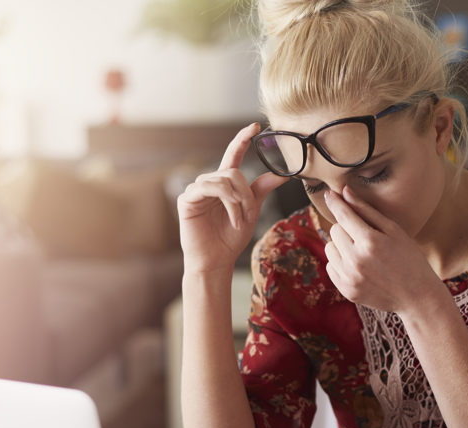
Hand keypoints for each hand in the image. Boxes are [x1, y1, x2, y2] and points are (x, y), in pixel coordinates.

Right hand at [177, 123, 285, 273]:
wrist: (216, 260)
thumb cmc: (230, 238)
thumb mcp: (251, 211)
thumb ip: (261, 190)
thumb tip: (281, 174)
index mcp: (224, 184)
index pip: (234, 155)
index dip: (242, 139)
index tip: (255, 126)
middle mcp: (209, 182)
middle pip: (234, 172)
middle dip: (247, 193)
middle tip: (249, 214)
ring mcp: (196, 190)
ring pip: (224, 179)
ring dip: (238, 201)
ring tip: (240, 220)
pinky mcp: (187, 199)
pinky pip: (210, 188)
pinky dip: (227, 203)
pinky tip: (232, 218)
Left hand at [323, 187, 441, 313]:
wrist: (417, 296)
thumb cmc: (409, 258)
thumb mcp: (394, 230)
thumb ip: (367, 211)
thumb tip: (344, 192)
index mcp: (370, 241)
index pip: (343, 215)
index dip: (335, 202)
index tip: (329, 194)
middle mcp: (356, 260)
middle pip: (335, 230)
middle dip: (346, 229)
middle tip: (365, 236)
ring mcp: (350, 277)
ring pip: (329, 248)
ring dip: (341, 246)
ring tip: (362, 252)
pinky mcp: (346, 290)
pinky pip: (330, 266)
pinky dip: (340, 262)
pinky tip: (359, 266)